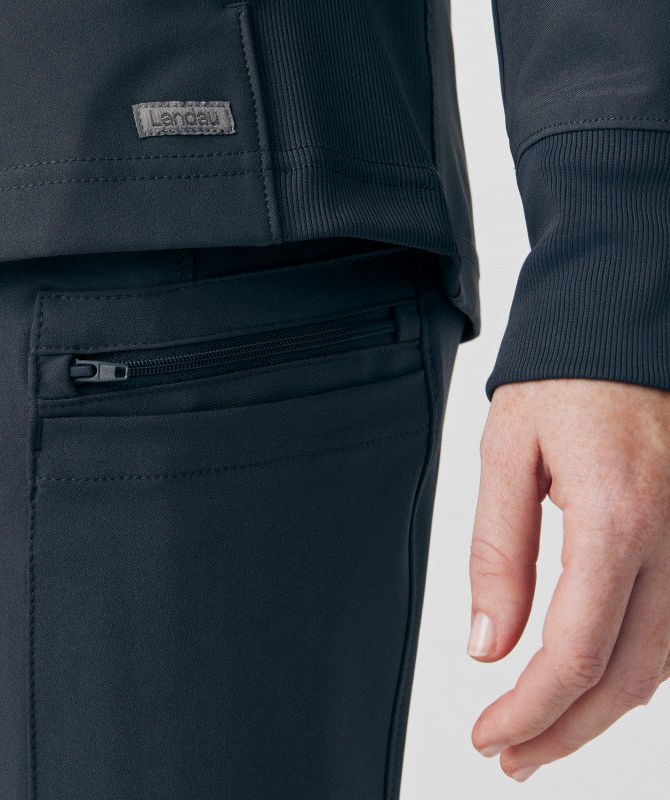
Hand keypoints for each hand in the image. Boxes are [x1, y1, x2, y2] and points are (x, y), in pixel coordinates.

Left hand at [468, 378, 669, 781]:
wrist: (626, 334)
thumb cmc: (564, 382)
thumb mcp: (507, 454)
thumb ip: (499, 552)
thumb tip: (489, 644)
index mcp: (616, 517)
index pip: (574, 652)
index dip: (530, 711)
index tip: (490, 736)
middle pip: (625, 678)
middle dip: (565, 730)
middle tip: (512, 757)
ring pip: (662, 666)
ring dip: (601, 711)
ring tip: (545, 734)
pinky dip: (636, 671)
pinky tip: (594, 682)